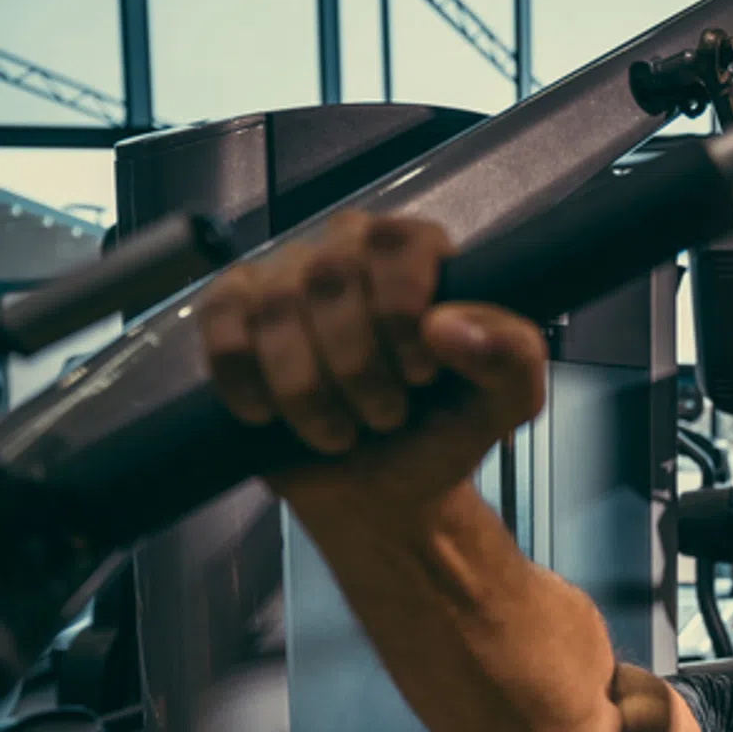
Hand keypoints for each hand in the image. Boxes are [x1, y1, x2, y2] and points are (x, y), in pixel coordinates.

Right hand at [197, 211, 546, 519]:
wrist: (384, 491)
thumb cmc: (442, 431)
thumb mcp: (506, 403)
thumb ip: (511, 356)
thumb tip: (448, 325)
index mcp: (418, 255)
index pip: (399, 240)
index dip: (402, 307)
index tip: (421, 372)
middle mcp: (348, 252)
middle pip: (331, 273)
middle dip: (358, 364)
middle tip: (386, 416)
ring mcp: (285, 279)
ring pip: (275, 306)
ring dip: (308, 388)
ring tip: (341, 432)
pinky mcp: (234, 315)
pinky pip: (222, 326)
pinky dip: (248, 382)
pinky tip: (273, 416)